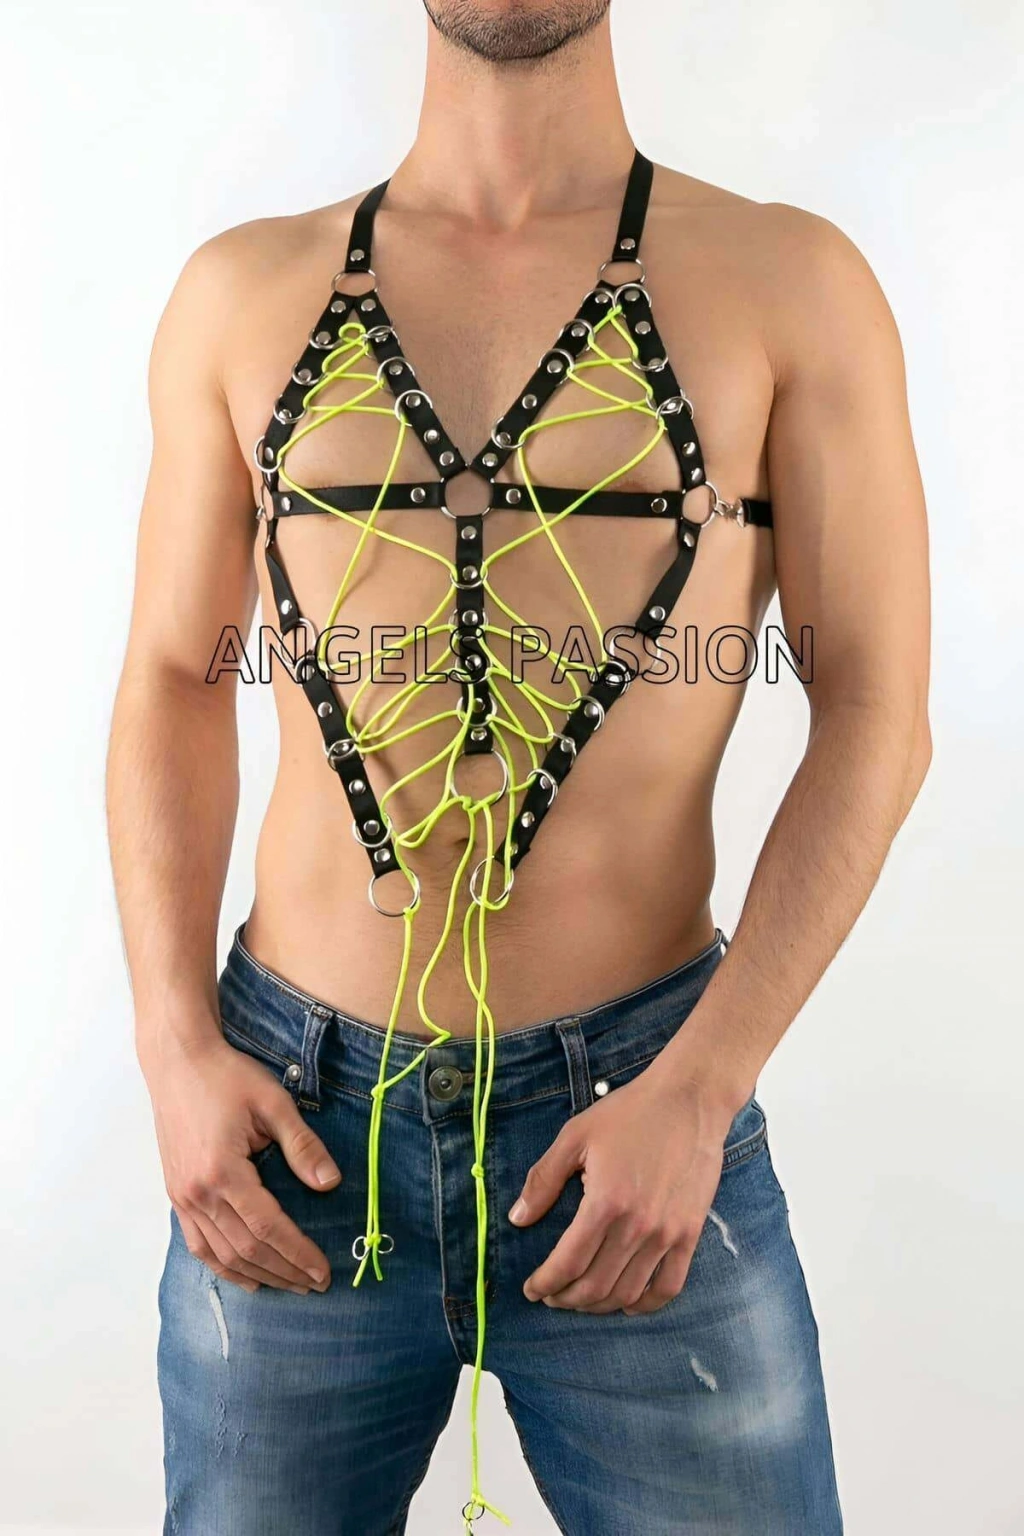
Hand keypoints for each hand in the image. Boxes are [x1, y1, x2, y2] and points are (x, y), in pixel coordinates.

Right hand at [144, 1031, 341, 1294]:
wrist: (178, 1061)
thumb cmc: (226, 1076)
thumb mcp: (273, 1103)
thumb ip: (302, 1146)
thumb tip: (330, 1184)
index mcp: (223, 1171)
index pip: (268, 1227)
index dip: (298, 1253)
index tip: (323, 1271)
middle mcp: (198, 1192)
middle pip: (246, 1249)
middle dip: (284, 1271)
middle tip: (316, 1284)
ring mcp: (182, 1196)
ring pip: (221, 1254)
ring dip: (257, 1275)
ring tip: (289, 1285)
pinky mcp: (176, 1193)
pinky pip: (198, 1244)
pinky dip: (223, 1266)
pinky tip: (244, 1275)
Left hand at [509, 1059, 735, 1314]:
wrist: (689, 1099)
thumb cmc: (631, 1113)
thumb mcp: (575, 1136)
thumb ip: (543, 1179)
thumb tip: (518, 1219)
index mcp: (605, 1203)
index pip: (568, 1263)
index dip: (545, 1283)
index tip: (532, 1289)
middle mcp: (637, 1226)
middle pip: (596, 1286)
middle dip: (566, 1299)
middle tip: (551, 1295)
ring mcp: (668, 1234)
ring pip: (628, 1292)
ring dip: (600, 1306)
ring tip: (582, 1298)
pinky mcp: (690, 1233)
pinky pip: (669, 1286)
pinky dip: (646, 1304)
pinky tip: (628, 1302)